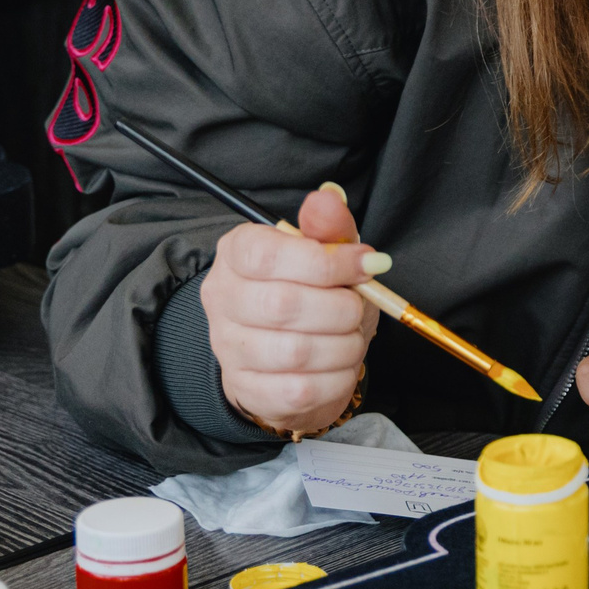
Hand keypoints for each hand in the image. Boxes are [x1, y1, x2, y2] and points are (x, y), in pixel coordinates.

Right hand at [200, 184, 382, 435]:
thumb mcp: (327, 253)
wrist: (295, 356)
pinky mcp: (247, 390)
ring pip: (295, 351)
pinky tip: (340, 363)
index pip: (269, 255)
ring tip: (352, 335)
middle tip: (359, 307)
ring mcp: (229, 349)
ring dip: (343, 344)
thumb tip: (328, 197)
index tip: (365, 265)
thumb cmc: (314, 294)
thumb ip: (329, 225)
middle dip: (341, 307)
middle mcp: (223, 299)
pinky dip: (337, 378)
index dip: (326, 261)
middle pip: (283, 305)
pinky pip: (301, 390)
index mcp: (237, 254)